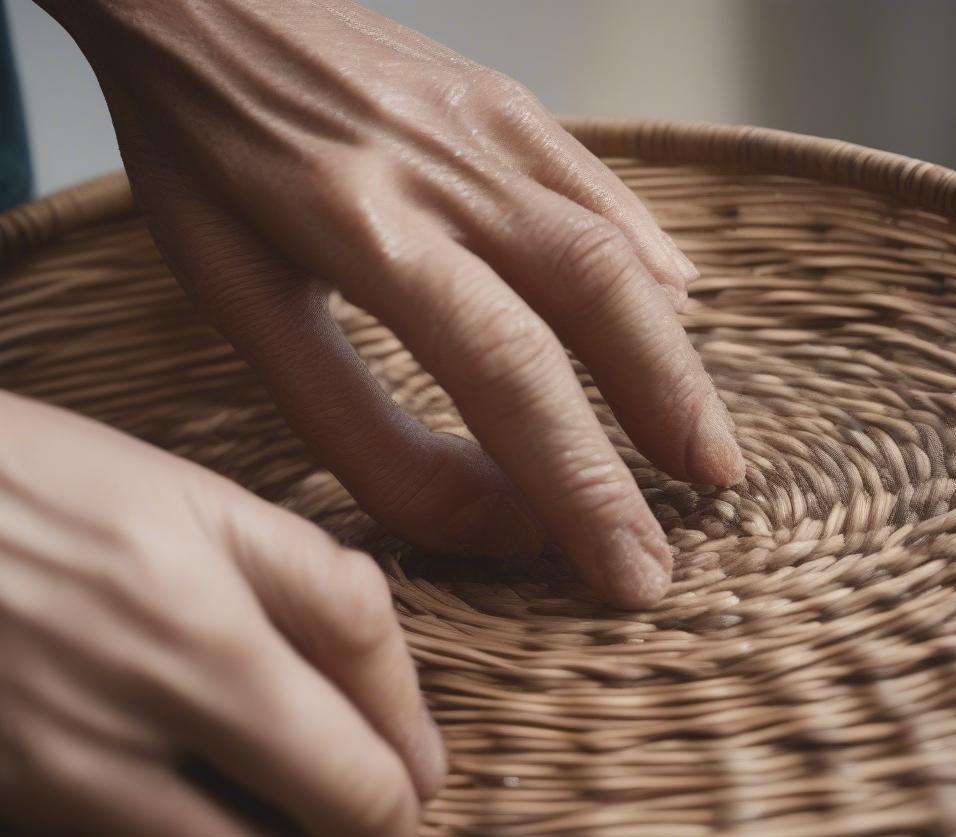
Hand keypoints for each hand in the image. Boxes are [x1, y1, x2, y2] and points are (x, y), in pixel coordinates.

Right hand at [0, 391, 445, 836]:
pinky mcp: (15, 804)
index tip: (414, 766)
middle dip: (378, 831)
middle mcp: (140, 722)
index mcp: (211, 636)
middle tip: (383, 806)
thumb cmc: (62, 487)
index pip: (367, 760)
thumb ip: (327, 602)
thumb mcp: (213, 509)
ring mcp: (69, 778)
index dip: (413, 772)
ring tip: (309, 813)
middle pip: (321, 829)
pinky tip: (218, 793)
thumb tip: (408, 722)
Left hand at [41, 0, 743, 608]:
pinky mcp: (513, 105)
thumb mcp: (242, 307)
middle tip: (708, 502)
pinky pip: (605, 192)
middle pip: (599, 303)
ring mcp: (492, 126)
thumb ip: (362, 428)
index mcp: (367, 231)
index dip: (583, 484)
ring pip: (620, 251)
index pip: (510, 374)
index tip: (630, 570)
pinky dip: (653, 269)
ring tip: (703, 443)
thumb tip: (493, 515)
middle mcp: (448, 172)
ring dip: (675, 359)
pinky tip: (673, 320)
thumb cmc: (203, 158)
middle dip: (668, 418)